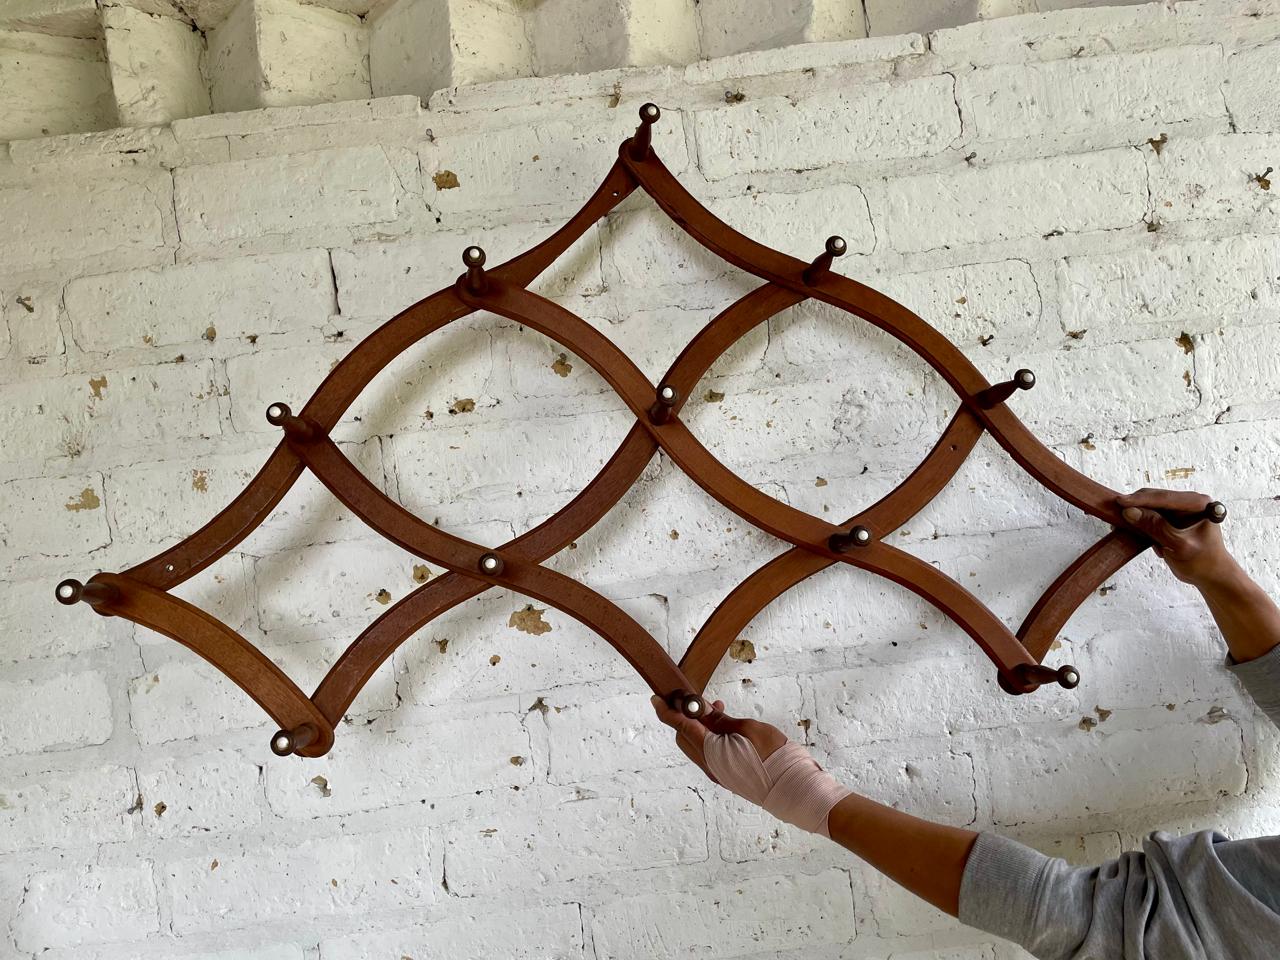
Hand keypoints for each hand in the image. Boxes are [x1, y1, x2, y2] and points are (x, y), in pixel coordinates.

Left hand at [649, 696, 786, 782]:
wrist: (792, 788)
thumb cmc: (773, 756)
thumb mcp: (747, 728)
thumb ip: (720, 719)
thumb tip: (701, 709)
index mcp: (710, 751)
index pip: (681, 727)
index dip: (667, 711)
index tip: (657, 698)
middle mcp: (709, 765)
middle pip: (685, 737)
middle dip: (684, 716)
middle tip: (694, 699)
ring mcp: (717, 772)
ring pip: (696, 745)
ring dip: (699, 725)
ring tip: (716, 707)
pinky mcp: (726, 775)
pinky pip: (708, 753)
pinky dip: (709, 737)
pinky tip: (724, 726)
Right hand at [1116, 488, 1237, 586]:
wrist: (1210, 576)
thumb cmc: (1203, 562)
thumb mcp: (1178, 545)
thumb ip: (1155, 527)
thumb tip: (1130, 512)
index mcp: (1198, 503)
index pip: (1165, 498)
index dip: (1141, 499)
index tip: (1121, 502)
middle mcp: (1189, 503)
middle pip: (1156, 499)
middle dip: (1136, 507)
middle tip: (1115, 512)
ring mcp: (1179, 511)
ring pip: (1150, 508)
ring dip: (1139, 519)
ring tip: (1125, 528)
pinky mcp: (1171, 520)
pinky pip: (1151, 518)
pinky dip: (1143, 527)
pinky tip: (1144, 538)